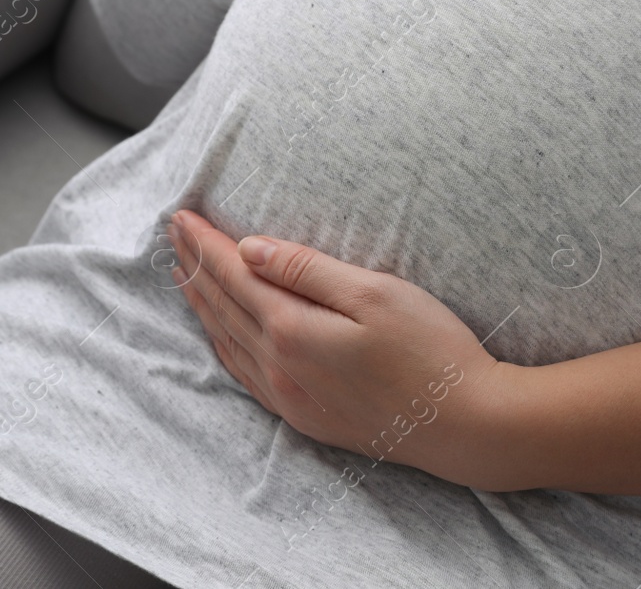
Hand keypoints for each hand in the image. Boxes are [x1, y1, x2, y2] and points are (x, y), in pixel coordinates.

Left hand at [165, 209, 504, 485]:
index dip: (206, 243)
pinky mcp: (307, 418)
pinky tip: (220, 335)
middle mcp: (280, 368)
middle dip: (195, 267)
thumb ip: (308, 270)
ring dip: (203, 305)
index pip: (234, 276)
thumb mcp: (375, 294)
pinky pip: (245, 376)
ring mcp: (291, 398)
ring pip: (227, 343)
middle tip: (174, 233)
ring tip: (184, 275)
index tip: (182, 215)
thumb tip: (250, 249)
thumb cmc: (432, 351)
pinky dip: (223, 346)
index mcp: (293, 330)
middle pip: (223, 308)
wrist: (466, 425)